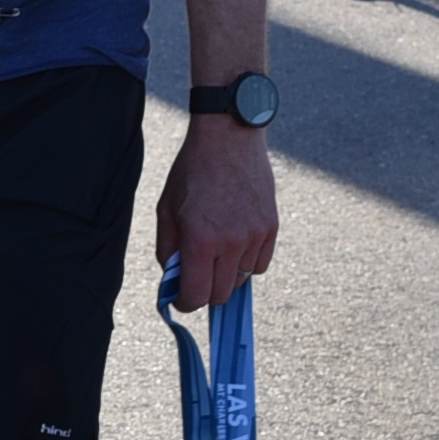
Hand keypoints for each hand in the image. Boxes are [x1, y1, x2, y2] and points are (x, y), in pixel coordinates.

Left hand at [154, 115, 277, 310]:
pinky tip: (236, 240)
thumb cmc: (191, 172)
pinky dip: (247, 261)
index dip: (185, 302)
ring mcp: (254, 236)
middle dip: (206, 290)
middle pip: (221, 295)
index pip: (196, 296)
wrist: (228, 137)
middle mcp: (230, 243)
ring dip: (227, 273)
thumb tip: (174, 282)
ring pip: (241, 280)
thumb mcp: (166, 211)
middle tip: (197, 274)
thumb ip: (168, 252)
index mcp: (199, 240)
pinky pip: (260, 264)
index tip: (182, 297)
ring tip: (217, 246)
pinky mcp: (271, 227)